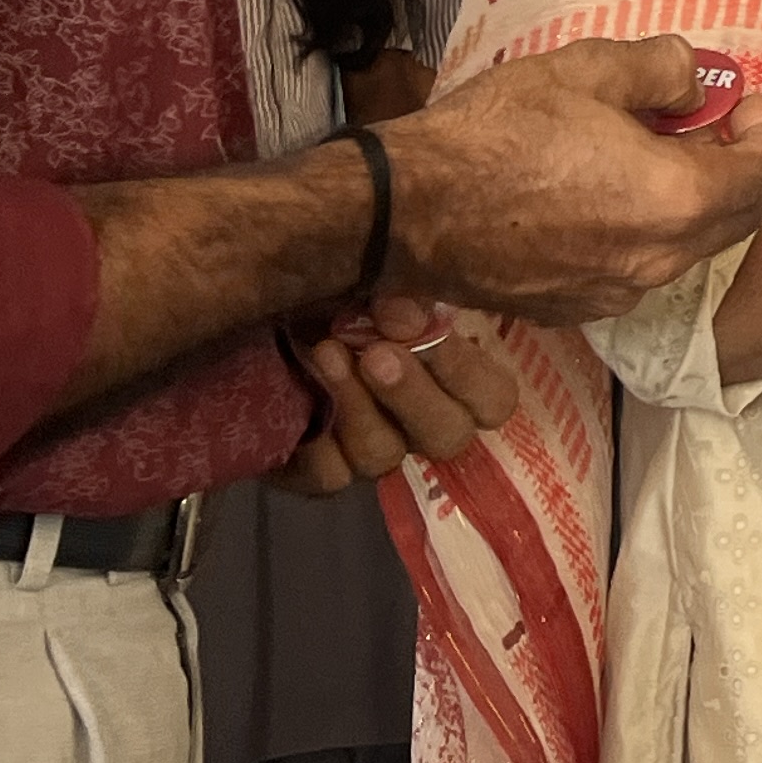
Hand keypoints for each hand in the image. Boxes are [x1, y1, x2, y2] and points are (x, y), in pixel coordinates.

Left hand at [267, 299, 524, 492]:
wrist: (269, 327)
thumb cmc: (343, 297)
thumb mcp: (376, 287)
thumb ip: (404, 298)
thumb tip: (406, 315)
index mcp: (455, 379)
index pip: (493, 400)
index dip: (466, 373)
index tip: (424, 328)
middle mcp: (422, 423)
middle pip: (447, 437)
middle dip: (412, 395)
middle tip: (377, 355)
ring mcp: (375, 451)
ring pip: (384, 454)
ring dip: (355, 405)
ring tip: (326, 353)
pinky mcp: (324, 472)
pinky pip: (329, 475)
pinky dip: (315, 439)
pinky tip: (299, 398)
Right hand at [377, 34, 761, 322]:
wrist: (406, 211)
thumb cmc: (496, 133)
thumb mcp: (586, 69)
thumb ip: (663, 70)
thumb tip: (697, 85)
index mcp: (677, 201)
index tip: (739, 103)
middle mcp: (660, 261)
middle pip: (739, 218)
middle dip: (736, 166)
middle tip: (701, 124)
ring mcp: (618, 295)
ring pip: (688, 248)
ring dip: (689, 201)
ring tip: (645, 154)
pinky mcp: (578, 311)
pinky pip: (638, 270)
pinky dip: (644, 234)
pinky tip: (601, 196)